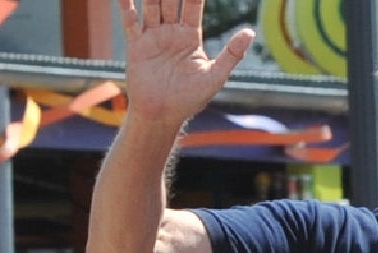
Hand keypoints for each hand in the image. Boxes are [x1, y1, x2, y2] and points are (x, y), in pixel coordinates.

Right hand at [119, 0, 255, 123]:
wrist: (162, 116)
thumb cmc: (190, 99)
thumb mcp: (214, 76)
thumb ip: (232, 54)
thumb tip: (250, 32)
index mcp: (190, 36)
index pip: (193, 5)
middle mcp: (171, 32)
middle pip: (170, 0)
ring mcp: (153, 37)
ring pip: (151, 6)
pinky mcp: (137, 46)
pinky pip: (131, 22)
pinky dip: (127, 6)